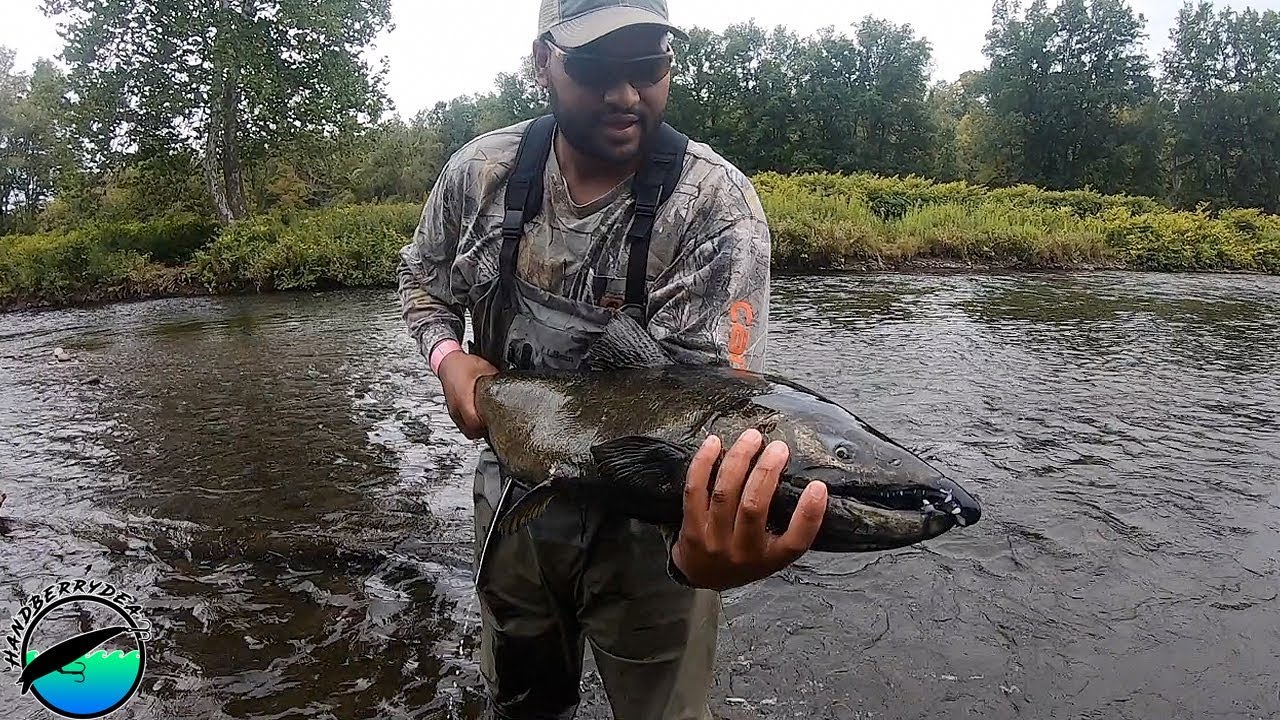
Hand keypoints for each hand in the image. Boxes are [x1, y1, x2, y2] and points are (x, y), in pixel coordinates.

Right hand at [437, 351, 498, 439]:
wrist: (447, 361)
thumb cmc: (464, 365)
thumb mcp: (486, 370)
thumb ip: (497, 382)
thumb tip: (511, 388)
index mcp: (464, 400)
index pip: (475, 424)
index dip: (487, 426)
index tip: (497, 423)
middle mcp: (457, 409)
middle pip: (471, 432)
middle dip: (484, 431)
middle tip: (495, 425)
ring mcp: (453, 411)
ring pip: (466, 430)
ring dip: (477, 429)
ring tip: (488, 422)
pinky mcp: (453, 411)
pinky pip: (463, 424)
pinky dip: (471, 424)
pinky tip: (479, 417)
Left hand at [671, 429, 827, 590]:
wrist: (702, 576)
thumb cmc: (745, 556)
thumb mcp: (774, 551)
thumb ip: (789, 526)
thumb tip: (809, 482)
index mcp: (772, 558)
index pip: (797, 540)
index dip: (809, 514)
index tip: (818, 486)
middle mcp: (743, 552)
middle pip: (754, 507)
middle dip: (767, 471)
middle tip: (778, 447)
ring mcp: (713, 541)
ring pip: (725, 494)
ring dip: (739, 460)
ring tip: (752, 438)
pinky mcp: (691, 529)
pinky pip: (695, 491)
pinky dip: (703, 464)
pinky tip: (714, 444)